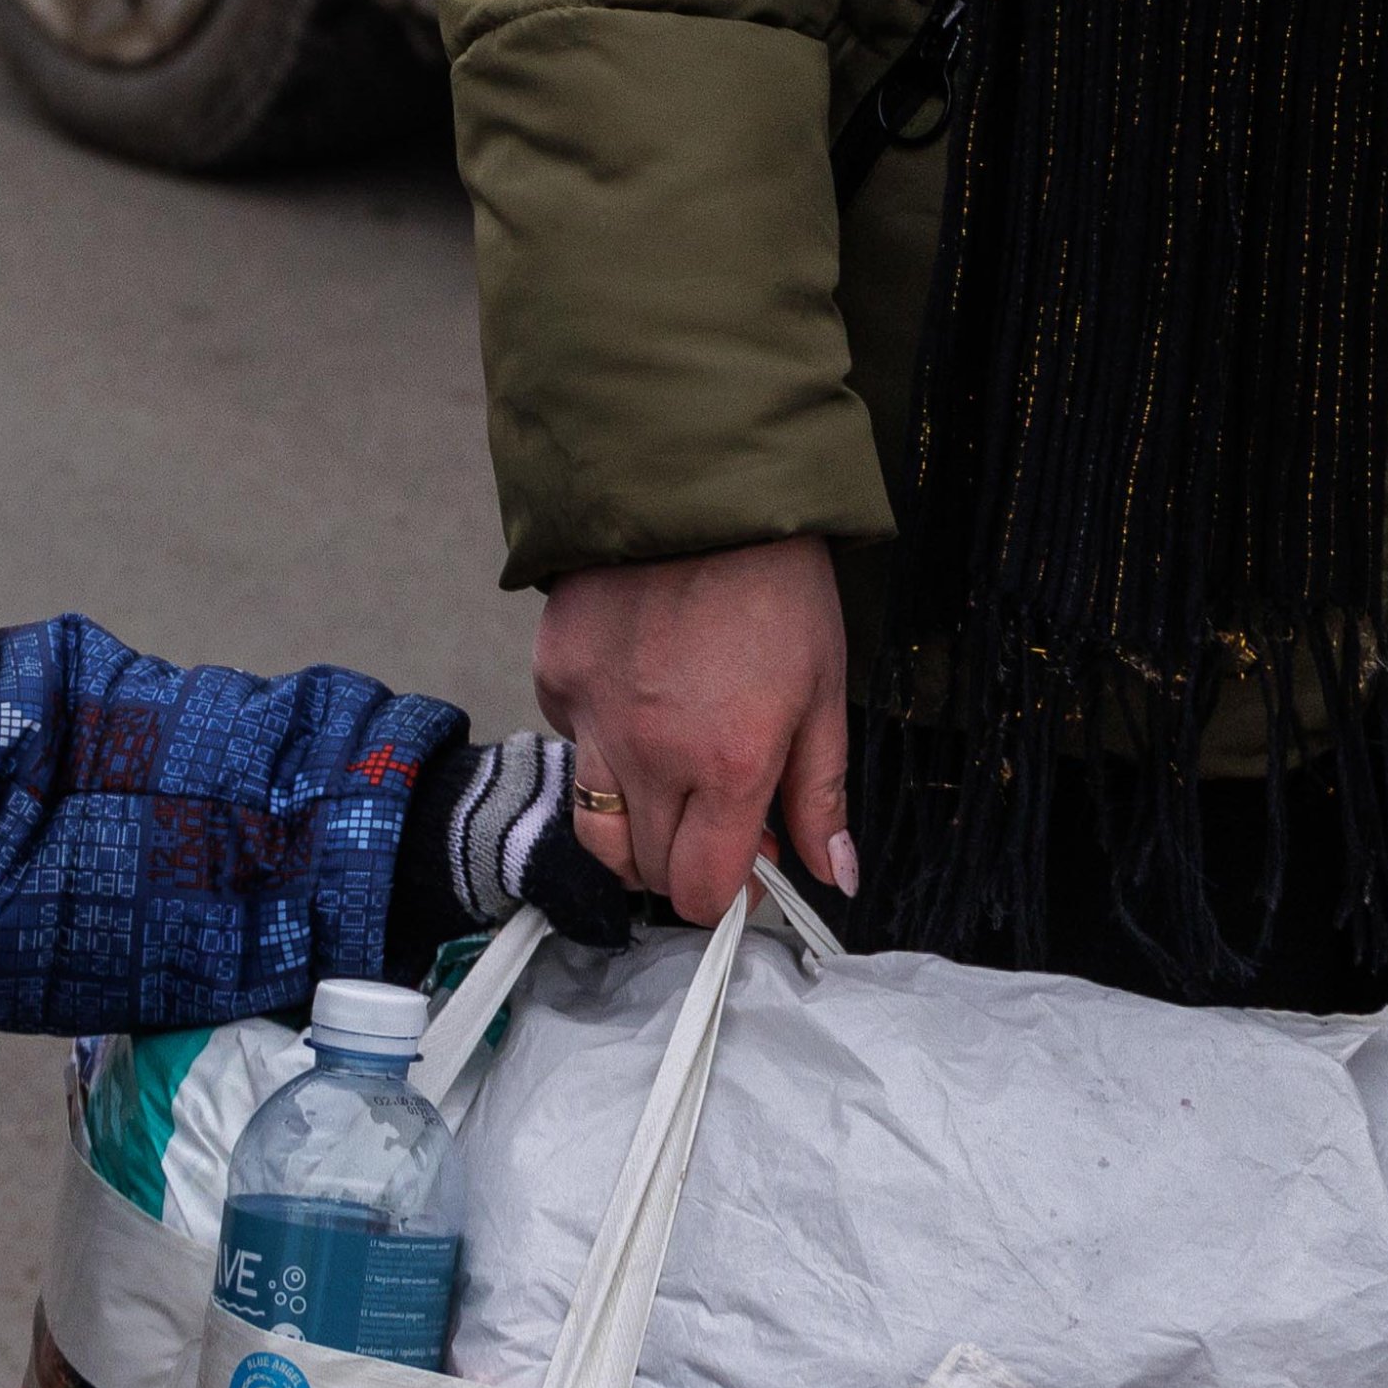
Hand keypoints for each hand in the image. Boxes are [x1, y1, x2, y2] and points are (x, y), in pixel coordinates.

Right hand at [531, 535, 855, 925]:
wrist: (698, 491)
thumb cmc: (776, 586)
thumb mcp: (824, 690)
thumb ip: (820, 793)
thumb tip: (832, 874)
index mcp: (728, 766)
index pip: (704, 890)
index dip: (730, 896)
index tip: (750, 870)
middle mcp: (649, 757)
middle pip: (648, 871)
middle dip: (688, 864)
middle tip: (721, 819)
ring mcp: (592, 719)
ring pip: (594, 831)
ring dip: (634, 832)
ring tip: (672, 790)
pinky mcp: (555, 680)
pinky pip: (573, 746)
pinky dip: (603, 747)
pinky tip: (638, 703)